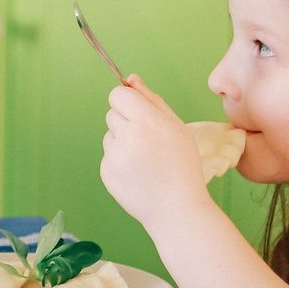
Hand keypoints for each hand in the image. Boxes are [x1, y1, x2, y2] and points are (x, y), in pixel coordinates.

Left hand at [101, 76, 210, 231]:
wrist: (176, 208)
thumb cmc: (182, 165)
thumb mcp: (176, 128)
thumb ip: (152, 100)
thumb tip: (131, 79)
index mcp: (148, 122)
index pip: (118, 95)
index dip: (126, 100)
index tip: (135, 109)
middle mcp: (128, 137)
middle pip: (112, 112)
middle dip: (126, 121)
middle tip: (147, 141)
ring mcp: (114, 156)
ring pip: (109, 135)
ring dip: (122, 141)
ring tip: (145, 160)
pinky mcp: (106, 172)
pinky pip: (108, 155)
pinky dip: (119, 160)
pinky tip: (137, 173)